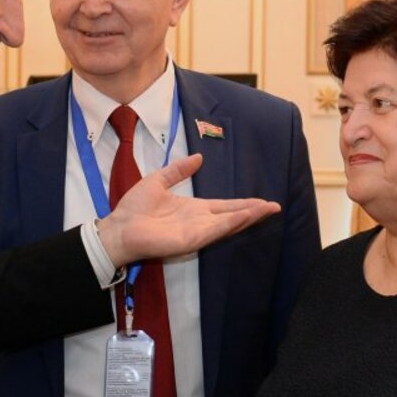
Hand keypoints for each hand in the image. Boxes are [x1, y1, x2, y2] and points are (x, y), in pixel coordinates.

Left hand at [97, 154, 279, 265]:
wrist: (119, 227)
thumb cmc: (135, 208)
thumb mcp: (159, 181)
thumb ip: (179, 170)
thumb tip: (198, 157)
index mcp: (195, 209)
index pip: (225, 206)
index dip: (244, 203)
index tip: (263, 200)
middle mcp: (200, 222)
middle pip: (233, 216)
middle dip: (254, 211)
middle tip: (276, 207)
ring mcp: (198, 232)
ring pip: (229, 223)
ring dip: (249, 216)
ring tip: (268, 209)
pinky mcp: (191, 240)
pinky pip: (215, 230)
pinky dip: (232, 223)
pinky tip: (246, 215)